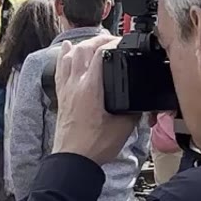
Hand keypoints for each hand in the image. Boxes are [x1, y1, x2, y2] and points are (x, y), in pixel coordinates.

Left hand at [50, 34, 138, 165]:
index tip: (123, 42)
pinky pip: (60, 69)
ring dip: (82, 45)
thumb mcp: (123, 127)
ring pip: (70, 56)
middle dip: (98, 39)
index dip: (112, 43)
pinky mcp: (62, 96)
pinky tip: (67, 49)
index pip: (100, 54)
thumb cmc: (94, 146)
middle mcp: (76, 85)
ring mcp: (66, 89)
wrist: (73, 160)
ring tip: (93, 41)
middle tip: (111, 39)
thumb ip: (133, 110)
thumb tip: (140, 102)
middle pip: (83, 49)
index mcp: (91, 89)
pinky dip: (64, 56)